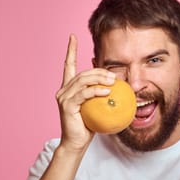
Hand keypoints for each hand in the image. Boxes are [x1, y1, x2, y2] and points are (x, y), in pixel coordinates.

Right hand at [55, 34, 115, 150]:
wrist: (77, 143)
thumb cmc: (89, 125)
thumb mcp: (97, 106)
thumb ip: (101, 93)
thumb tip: (115, 82)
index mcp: (68, 88)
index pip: (68, 65)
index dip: (70, 50)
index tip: (72, 36)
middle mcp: (63, 90)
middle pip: (82, 73)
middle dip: (98, 71)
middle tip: (114, 75)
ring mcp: (63, 97)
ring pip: (83, 81)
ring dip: (99, 79)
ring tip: (113, 81)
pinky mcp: (67, 105)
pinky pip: (84, 94)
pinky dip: (96, 91)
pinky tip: (107, 92)